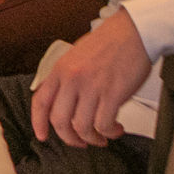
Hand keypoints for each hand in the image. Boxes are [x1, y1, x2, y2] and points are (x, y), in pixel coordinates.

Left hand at [29, 9, 152, 147]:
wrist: (134, 32)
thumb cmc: (110, 42)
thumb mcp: (77, 56)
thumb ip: (67, 77)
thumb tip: (62, 100)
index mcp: (61, 69)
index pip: (41, 101)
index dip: (38, 123)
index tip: (42, 135)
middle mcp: (72, 79)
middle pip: (59, 121)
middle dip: (69, 138)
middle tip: (80, 142)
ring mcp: (91, 87)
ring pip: (82, 127)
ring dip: (92, 138)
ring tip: (102, 136)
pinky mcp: (112, 94)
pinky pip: (103, 125)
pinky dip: (109, 132)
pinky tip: (115, 128)